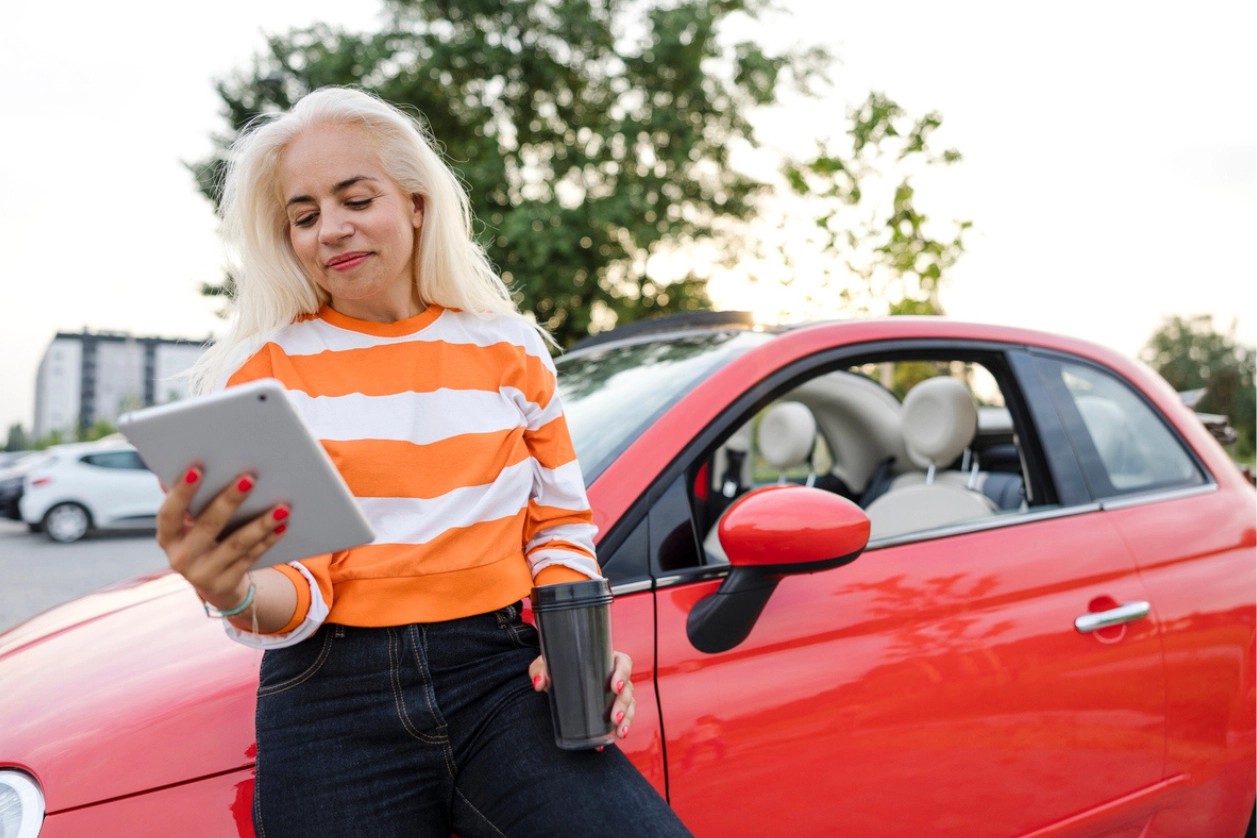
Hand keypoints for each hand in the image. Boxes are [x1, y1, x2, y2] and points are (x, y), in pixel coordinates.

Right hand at [156, 465, 288, 611]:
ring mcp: (202, 575)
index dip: (182, 492)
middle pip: (208, 526)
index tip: (198, 468)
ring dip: (261, 523)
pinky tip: (283, 525)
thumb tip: (192, 463)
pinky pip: (251, 557)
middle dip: (230, 500)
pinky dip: (268, 540)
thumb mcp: (190, 526)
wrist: (216, 586)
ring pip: (237, 544)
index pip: (170, 513)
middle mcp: (179, 558)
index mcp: (167, 537)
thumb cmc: (203, 541)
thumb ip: (191, 501)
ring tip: (282, 506)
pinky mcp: (225, 585)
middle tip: (250, 478)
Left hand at [529, 650, 635, 740]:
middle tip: (615, 717)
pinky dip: (622, 727)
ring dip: (627, 718)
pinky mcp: (611, 708)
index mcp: (604, 659)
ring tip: (620, 732)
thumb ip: (541, 670)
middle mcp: (613, 676)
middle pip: (628, 687)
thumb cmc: (554, 667)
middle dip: (623, 704)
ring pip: (629, 704)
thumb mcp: (545, 665)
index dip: (623, 674)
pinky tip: (617, 736)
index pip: (623, 663)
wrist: (554, 679)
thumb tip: (539, 683)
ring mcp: (614, 693)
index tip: (614, 687)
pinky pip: (623, 717)